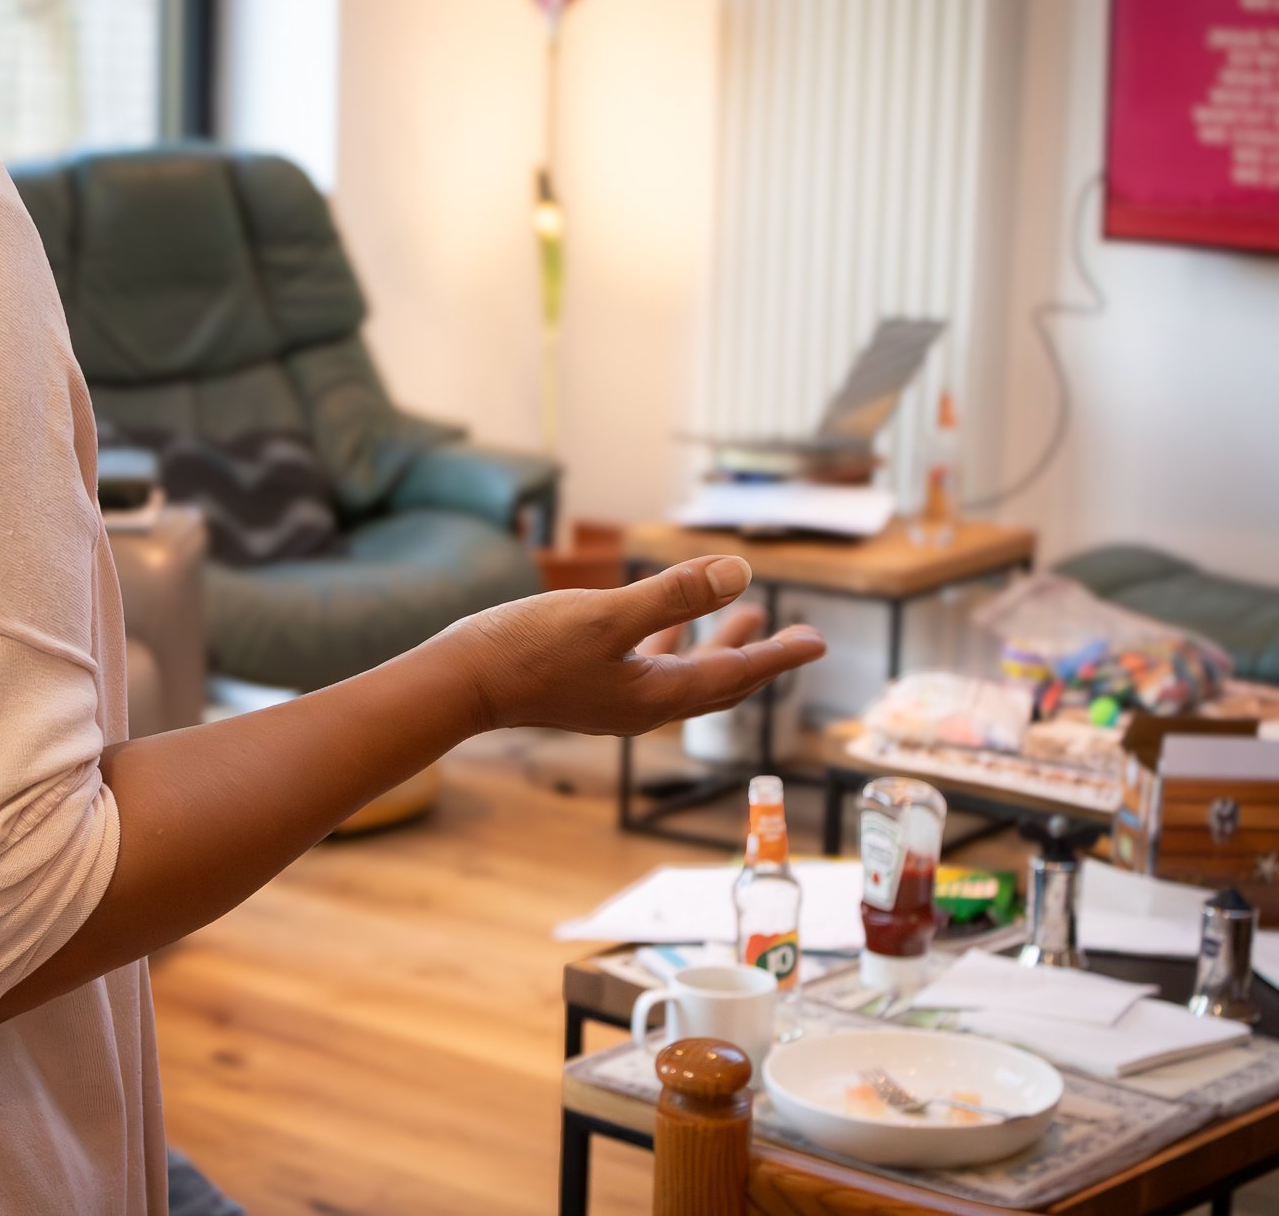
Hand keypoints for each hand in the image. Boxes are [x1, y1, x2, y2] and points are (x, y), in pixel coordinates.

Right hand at [452, 556, 824, 734]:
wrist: (461, 683)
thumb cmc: (528, 649)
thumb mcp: (606, 614)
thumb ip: (673, 595)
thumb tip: (739, 572)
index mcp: (655, 696)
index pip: (735, 675)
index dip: (779, 656)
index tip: (817, 641)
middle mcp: (641, 706)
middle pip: (718, 682)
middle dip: (758, 655)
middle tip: (797, 636)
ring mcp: (613, 699)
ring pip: (685, 673)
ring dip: (717, 644)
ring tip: (745, 614)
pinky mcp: (587, 686)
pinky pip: (648, 666)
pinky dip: (671, 643)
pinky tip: (662, 624)